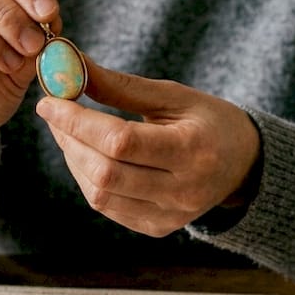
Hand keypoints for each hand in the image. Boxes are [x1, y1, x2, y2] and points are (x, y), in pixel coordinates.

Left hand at [36, 60, 261, 236]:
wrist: (244, 165)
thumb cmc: (207, 121)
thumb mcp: (172, 96)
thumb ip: (120, 87)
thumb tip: (71, 66)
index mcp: (192, 150)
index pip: (121, 142)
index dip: (78, 122)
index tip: (50, 101)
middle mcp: (183, 190)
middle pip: (105, 172)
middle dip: (70, 140)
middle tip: (54, 114)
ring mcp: (170, 216)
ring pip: (100, 195)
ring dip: (74, 160)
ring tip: (69, 132)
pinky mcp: (157, 229)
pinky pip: (108, 207)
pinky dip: (88, 179)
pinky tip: (88, 156)